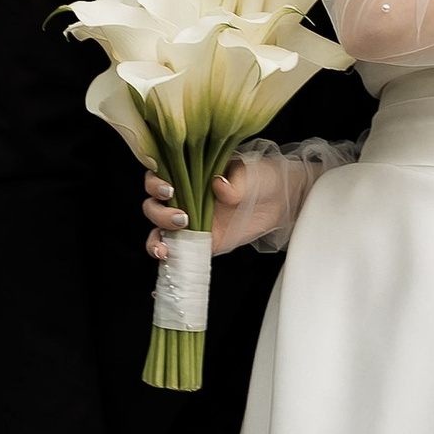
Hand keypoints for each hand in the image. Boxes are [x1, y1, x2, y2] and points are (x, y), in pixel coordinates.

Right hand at [145, 158, 280, 261]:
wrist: (280, 201)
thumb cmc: (262, 178)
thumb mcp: (250, 174)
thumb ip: (234, 181)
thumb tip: (219, 185)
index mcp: (190, 173)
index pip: (159, 175)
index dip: (155, 183)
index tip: (169, 190)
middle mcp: (184, 196)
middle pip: (153, 204)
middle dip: (159, 213)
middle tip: (182, 218)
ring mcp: (190, 221)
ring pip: (158, 229)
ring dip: (156, 239)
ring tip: (167, 248)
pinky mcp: (200, 242)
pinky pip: (176, 250)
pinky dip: (166, 257)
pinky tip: (167, 260)